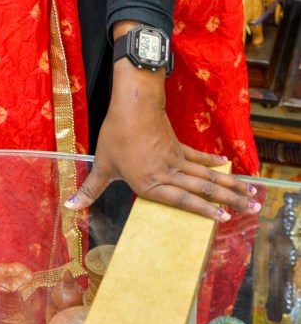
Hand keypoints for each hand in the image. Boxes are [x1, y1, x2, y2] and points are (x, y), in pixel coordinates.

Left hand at [65, 61, 258, 221]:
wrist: (132, 104)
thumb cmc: (116, 135)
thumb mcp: (102, 165)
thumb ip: (91, 190)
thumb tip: (71, 207)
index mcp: (151, 184)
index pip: (182, 201)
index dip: (203, 211)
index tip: (223, 219)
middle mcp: (168, 174)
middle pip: (203, 190)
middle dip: (228, 201)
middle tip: (252, 210)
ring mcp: (176, 159)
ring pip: (207, 176)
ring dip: (228, 185)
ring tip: (249, 195)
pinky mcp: (178, 145)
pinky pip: (198, 157)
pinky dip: (212, 162)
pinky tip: (226, 165)